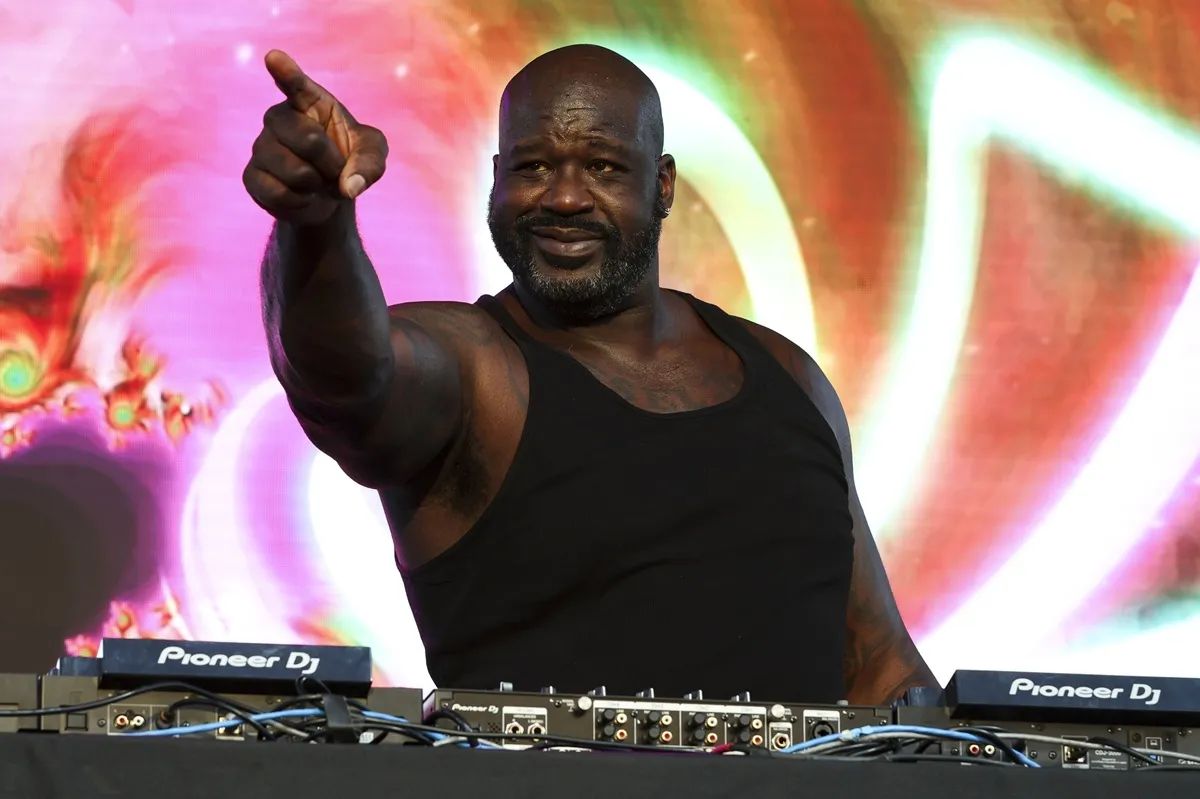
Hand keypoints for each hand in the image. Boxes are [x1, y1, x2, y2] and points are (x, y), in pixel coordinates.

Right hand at [243, 50, 387, 225]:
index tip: (274, 58)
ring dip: (316, 186)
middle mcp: (279, 117)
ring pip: (294, 171)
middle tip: (334, 169)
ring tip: (316, 182)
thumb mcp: (372, 156)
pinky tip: (301, 196)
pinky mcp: (251, 175)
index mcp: (309, 102)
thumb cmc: (348, 162)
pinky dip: (300, 203)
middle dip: (332, 163)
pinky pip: (279, 194)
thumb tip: (350, 187)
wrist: (327, 194)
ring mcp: (261, 145)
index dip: (286, 72)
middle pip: (309, 140)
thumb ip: (370, 163)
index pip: (296, 84)